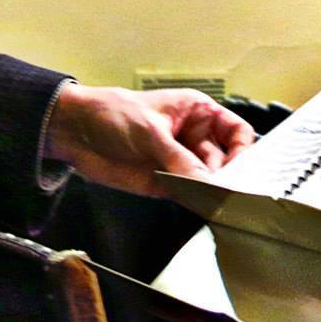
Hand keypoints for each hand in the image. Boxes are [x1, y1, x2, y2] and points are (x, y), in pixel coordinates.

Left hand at [43, 85, 255, 197]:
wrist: (76, 132)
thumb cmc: (113, 114)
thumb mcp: (151, 131)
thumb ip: (180, 159)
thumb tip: (209, 182)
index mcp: (198, 113)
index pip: (236, 132)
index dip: (244, 150)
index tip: (241, 170)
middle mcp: (194, 138)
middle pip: (228, 161)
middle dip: (229, 176)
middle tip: (227, 193)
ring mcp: (181, 162)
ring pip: (211, 180)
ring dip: (214, 192)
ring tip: (215, 202)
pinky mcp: (168, 183)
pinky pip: (192, 195)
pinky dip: (198, 202)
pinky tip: (201, 208)